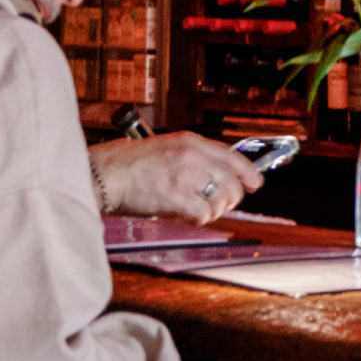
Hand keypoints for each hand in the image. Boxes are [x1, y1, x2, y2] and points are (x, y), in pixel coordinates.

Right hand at [91, 131, 258, 224]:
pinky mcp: (176, 196)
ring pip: (221, 200)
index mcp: (190, 141)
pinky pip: (204, 214)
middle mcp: (192, 155)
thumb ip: (192, 158)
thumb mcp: (165, 147)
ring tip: (197, 211)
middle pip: (232, 182)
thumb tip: (217, 177)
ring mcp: (185, 175)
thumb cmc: (129, 164)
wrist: (106, 174)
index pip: (233, 156)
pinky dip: (198, 220)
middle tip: (217, 206)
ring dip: (213, 211)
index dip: (248, 172)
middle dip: (230, 199)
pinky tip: (186, 216)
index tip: (255, 183)